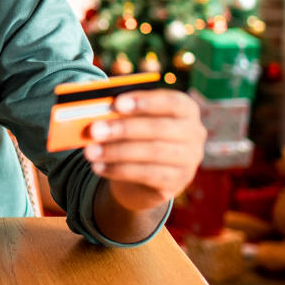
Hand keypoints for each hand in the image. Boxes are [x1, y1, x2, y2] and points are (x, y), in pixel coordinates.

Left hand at [83, 89, 204, 212]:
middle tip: (94, 130)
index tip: (117, 103)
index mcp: (186, 109)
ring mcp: (188, 161)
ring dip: (116, 152)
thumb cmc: (136, 135)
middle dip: (124, 129)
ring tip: (90, 152)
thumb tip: (95, 110)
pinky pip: (147, 175)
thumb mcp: (132, 119)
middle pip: (159, 129)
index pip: (173, 102)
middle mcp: (194, 134)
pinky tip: (98, 167)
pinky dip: (119, 170)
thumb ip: (120, 112)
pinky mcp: (176, 183)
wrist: (143, 176)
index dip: (145, 101)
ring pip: (152, 154)